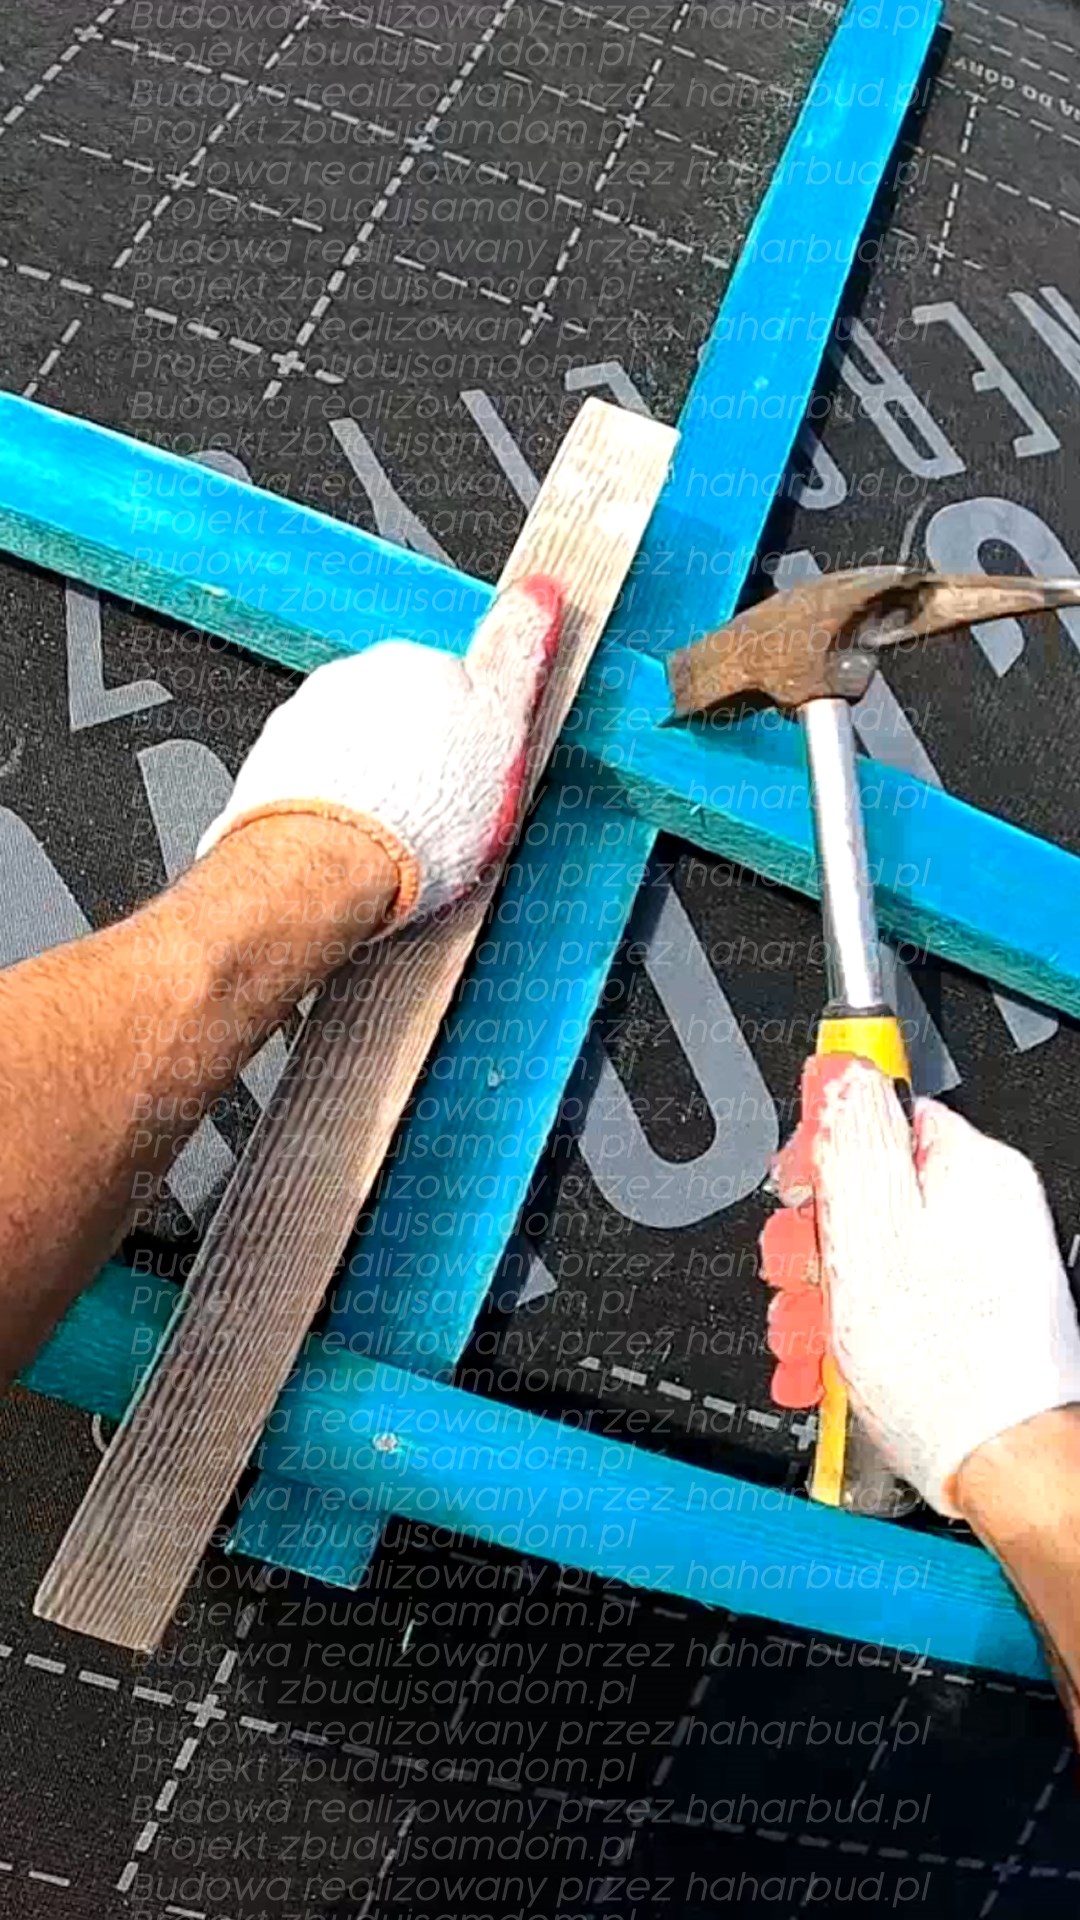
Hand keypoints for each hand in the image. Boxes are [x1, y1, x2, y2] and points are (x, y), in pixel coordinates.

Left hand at [198, 576, 561, 923]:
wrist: (327, 865)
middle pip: (402, 713)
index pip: (456, 682)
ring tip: (394, 834)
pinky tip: (353, 841)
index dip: (471, 734)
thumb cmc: (417, 815)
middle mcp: (356, 678)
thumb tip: (539, 593)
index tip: (472, 770)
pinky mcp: (273, 760)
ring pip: (355, 747)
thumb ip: (519, 656)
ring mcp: (308, 717)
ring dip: (373, 782)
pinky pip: (315, 779)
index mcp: (417, 665)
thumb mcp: (503, 730)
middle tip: (436, 809)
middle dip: (417, 755)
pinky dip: (333, 804)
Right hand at [761, 1055, 1079, 1514]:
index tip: (796, 1193)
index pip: (879, 1117)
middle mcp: (984, 1211)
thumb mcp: (871, 1231)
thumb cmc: (945, 1363)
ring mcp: (979, 1271)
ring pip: (869, 1259)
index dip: (820, 1156)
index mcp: (969, 1168)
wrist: (1003, 1466)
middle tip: (802, 1279)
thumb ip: (852, 1139)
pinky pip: (894, 1306)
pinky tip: (829, 1368)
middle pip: (866, 1193)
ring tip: (810, 1339)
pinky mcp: (969, 1322)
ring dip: (820, 1300)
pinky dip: (851, 1334)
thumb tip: (843, 1069)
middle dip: (811, 1244)